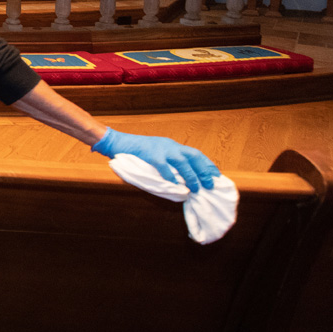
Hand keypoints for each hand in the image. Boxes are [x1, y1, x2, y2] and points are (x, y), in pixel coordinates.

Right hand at [91, 128, 218, 191]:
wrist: (117, 143)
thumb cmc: (135, 152)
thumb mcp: (155, 154)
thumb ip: (166, 164)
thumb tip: (180, 181)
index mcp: (172, 145)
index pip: (195, 154)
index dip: (207, 165)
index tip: (216, 176)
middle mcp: (170, 146)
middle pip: (194, 156)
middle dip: (204, 170)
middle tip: (211, 184)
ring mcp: (161, 149)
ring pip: (183, 162)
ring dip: (191, 176)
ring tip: (196, 188)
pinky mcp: (151, 155)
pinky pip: (164, 167)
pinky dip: (171, 177)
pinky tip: (176, 185)